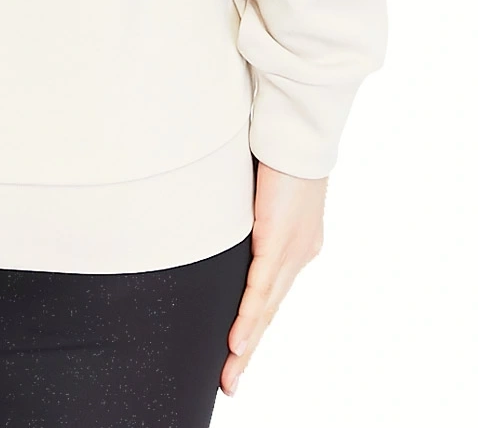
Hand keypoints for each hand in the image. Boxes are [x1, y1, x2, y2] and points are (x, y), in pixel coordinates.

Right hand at [222, 162, 325, 395]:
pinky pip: (261, 290)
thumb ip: (244, 211)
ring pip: (266, 310)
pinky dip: (248, 319)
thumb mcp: (254, 189)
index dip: (254, 324)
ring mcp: (292, 253)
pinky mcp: (279, 243)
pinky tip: (237, 344)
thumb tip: (215, 213)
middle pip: (269, 312)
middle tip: (230, 382)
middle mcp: (299, 256)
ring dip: (246, 346)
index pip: (271, 294)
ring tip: (230, 374)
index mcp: (295, 245)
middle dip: (248, 350)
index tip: (237, 350)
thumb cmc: (274, 148)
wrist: (297, 131)